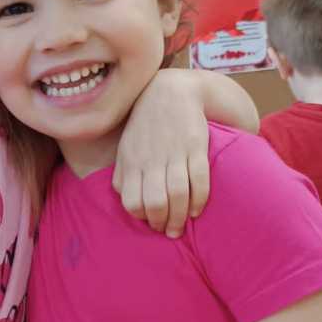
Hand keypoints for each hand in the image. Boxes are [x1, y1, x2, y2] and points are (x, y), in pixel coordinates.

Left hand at [112, 68, 209, 236]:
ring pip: (178, 194)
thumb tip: (124, 199)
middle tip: (168, 230)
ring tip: (182, 226)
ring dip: (181, 217)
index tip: (150, 220)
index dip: (141, 217)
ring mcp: (174, 152)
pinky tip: (197, 210)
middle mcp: (151, 159)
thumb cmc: (146, 125)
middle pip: (155, 202)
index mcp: (131, 161)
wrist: (171, 91)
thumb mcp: (126, 147)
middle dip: (162, 222)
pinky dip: (199, 200)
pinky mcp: (195, 146)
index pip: (132, 201)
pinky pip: (199, 179)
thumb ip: (122, 173)